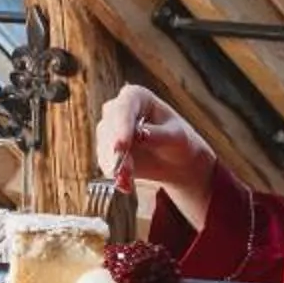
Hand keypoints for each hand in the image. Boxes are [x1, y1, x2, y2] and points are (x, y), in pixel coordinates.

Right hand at [96, 85, 217, 228]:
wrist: (176, 161)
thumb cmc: (178, 141)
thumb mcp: (176, 137)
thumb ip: (157, 135)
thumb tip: (139, 135)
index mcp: (136, 97)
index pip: (123, 108)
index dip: (121, 126)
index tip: (120, 147)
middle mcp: (118, 110)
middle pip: (108, 127)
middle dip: (116, 151)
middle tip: (124, 171)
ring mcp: (109, 131)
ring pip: (104, 148)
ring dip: (116, 166)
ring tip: (129, 182)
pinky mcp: (106, 151)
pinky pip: (106, 164)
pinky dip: (116, 175)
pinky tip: (126, 185)